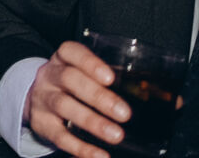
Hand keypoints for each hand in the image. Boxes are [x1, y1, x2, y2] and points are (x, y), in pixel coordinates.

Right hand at [24, 40, 129, 157]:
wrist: (37, 100)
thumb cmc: (72, 86)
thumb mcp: (83, 76)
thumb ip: (113, 83)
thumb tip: (161, 99)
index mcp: (63, 60)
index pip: (71, 52)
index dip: (89, 63)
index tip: (110, 77)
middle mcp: (49, 76)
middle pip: (69, 79)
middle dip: (98, 96)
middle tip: (124, 113)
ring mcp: (43, 99)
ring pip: (63, 105)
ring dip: (92, 121)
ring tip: (116, 135)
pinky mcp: (41, 123)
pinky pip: (59, 136)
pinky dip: (80, 147)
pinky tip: (99, 155)